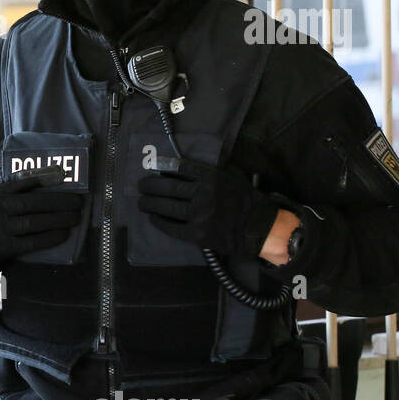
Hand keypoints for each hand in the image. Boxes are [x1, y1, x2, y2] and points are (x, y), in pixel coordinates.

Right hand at [0, 166, 84, 266]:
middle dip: (60, 202)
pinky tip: (63, 234)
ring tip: (75, 217)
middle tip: (78, 201)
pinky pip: (32, 242)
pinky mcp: (5, 245)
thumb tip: (47, 175)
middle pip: (34, 202)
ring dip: (58, 220)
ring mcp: (2, 227)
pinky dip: (49, 238)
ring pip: (35, 222)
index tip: (62, 175)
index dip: (44, 177)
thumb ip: (11, 184)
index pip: (23, 180)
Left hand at [136, 157, 277, 258]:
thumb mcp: (230, 178)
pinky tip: (153, 218)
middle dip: (150, 186)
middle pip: (168, 188)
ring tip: (142, 202)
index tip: (151, 164)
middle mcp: (204, 194)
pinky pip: (171, 227)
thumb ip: (208, 173)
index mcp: (212, 178)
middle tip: (141, 186)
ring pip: (166, 207)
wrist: (258, 228)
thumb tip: (179, 169)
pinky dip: (159, 222)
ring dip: (149, 204)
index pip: (181, 168)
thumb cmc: (244, 200)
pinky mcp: (197, 234)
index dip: (162, 165)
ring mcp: (199, 215)